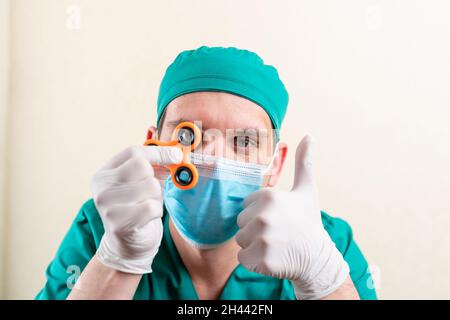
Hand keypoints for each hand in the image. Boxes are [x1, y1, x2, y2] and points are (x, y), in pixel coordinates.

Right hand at [91, 145, 181, 273]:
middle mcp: (101, 187)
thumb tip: (177, 153)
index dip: (158, 152)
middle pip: (141, 167)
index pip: (133, 152)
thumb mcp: (142, 183)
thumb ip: (155, 166)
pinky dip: (156, 212)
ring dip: (156, 198)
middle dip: (154, 179)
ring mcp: (106, 206)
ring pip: (150, 186)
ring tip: (146, 206)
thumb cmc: (137, 209)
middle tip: (151, 193)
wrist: (127, 245)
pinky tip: (146, 218)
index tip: (175, 156)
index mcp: (104, 174)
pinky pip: (151, 207)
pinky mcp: (118, 223)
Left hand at [236, 136, 348, 299]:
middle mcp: (264, 216)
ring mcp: (263, 239)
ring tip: (274, 246)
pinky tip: (272, 259)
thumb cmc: (308, 222)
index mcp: (269, 196)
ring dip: (253, 246)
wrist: (317, 258)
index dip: (259, 214)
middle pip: (241, 224)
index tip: (279, 218)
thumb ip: (304, 163)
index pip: (246, 206)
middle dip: (254, 230)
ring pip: (240, 241)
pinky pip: (243, 260)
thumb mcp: (307, 190)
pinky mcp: (261, 260)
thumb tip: (310, 136)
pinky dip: (254, 262)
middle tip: (277, 234)